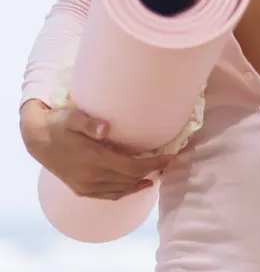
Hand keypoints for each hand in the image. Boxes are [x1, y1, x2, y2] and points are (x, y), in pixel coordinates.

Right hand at [20, 99, 174, 200]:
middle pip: (130, 179)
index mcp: (93, 160)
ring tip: (158, 174)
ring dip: (141, 184)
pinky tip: (137, 186)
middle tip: (169, 162)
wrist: (36, 139)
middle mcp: (91, 177)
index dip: (153, 164)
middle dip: (152, 171)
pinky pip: (108, 195)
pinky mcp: (81, 190)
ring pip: (121, 190)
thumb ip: (88, 122)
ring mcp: (86, 186)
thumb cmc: (58, 123)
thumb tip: (105, 128)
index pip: (132, 167)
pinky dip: (125, 192)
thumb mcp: (71, 116)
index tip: (170, 157)